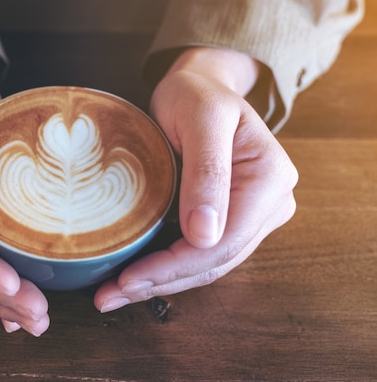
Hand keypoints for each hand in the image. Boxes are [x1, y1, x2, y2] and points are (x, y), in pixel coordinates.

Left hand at [95, 47, 297, 311]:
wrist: (200, 86)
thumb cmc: (197, 94)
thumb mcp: (201, 118)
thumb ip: (207, 172)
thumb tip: (205, 237)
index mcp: (270, 179)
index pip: (224, 241)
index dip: (176, 266)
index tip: (130, 278)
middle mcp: (270, 204)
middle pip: (216, 261)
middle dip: (162, 281)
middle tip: (110, 295)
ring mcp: (253, 214)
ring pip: (208, 265)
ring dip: (162, 282)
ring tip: (114, 293)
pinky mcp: (232, 218)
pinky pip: (201, 254)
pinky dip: (168, 267)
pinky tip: (135, 275)